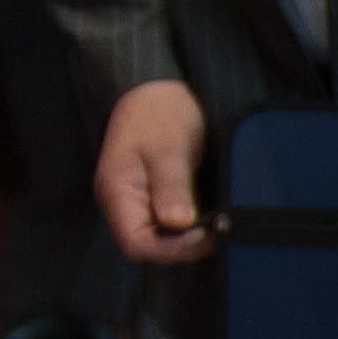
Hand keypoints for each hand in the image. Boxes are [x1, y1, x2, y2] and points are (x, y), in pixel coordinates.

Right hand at [95, 77, 214, 261]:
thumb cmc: (159, 113)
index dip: (171, 249)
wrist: (156, 89)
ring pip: (162, 239)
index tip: (205, 234)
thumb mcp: (168, 148)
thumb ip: (171, 187)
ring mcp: (139, 203)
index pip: (136, 244)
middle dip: (186, 246)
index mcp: (116, 193)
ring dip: (192, 238)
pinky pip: (171, 226)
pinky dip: (193, 227)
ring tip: (221, 222)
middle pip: (150, 247)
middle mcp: (123, 204)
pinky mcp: (156, 199)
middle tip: (221, 228)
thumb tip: (179, 224)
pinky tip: (213, 217)